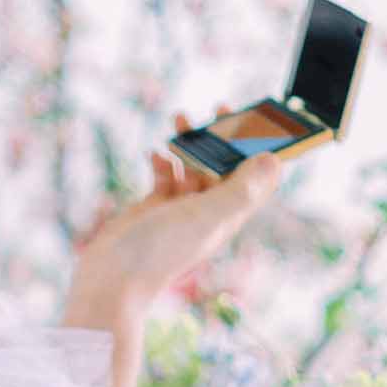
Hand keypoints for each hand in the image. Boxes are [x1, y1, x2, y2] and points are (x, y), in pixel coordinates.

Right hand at [74, 100, 281, 313]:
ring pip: (193, 169)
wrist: (113, 278)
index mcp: (228, 216)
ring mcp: (180, 211)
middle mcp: (208, 213)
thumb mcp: (206, 215)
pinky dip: (164, 163)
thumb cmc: (161, 251)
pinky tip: (156, 154)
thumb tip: (274, 161)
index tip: (257, 120)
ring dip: (191, 143)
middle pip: (224, 168)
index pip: (255, 178)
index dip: (260, 149)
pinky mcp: (154, 210)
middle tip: (218, 108)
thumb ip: (241, 189)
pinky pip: (166, 179)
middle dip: (223, 138)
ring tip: (181, 119)